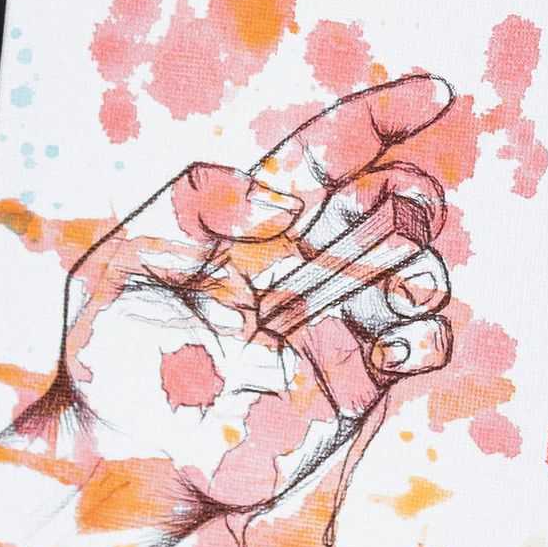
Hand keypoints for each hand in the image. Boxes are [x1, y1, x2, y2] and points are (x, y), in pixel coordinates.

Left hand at [0, 77, 455, 546]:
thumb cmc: (110, 351)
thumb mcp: (122, 257)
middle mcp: (307, 262)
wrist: (113, 452)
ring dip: (417, 269)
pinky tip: (387, 343)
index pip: (333, 151)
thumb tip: (279, 200)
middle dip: (412, 199)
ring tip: (387, 289)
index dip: (385, 116)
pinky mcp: (353, 386)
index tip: (436, 94)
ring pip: (421, 273)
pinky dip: (423, 337)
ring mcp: (337, 323)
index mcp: (259, 217)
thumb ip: (192, 206)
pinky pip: (420, 348)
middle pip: (395, 205)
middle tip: (394, 212)